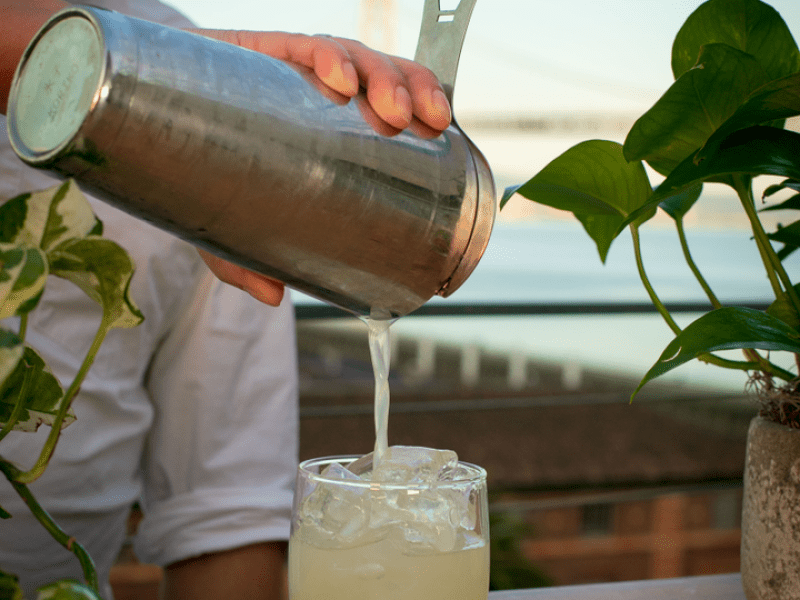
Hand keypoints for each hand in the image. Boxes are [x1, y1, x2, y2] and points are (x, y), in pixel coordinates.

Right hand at [191, 30, 452, 303]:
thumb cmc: (206, 165)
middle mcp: (319, 91)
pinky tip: (337, 76)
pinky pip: (301, 46)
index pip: (388, 103)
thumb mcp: (230, 221)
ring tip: (391, 107)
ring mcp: (291, 69)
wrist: (147, 115)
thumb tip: (273, 298)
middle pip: (381, 77)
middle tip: (422, 123)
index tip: (443, 129)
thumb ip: (249, 259)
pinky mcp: (257, 52)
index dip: (422, 106)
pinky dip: (326, 57)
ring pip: (353, 57)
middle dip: (412, 92)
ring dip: (380, 75)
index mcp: (331, 121)